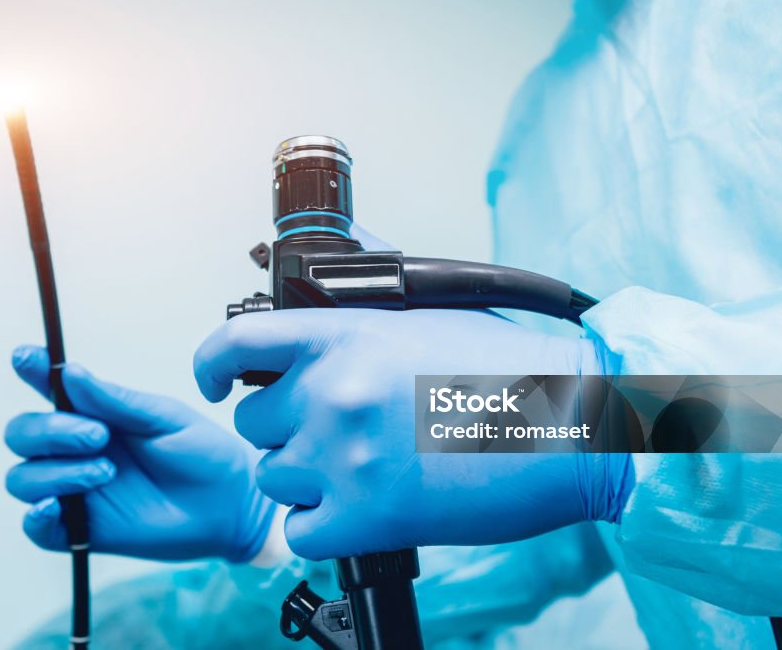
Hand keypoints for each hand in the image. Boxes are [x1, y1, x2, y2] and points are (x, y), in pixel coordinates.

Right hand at [5, 345, 274, 562]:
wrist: (232, 503)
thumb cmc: (202, 453)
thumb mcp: (163, 418)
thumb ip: (115, 400)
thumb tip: (69, 373)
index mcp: (93, 413)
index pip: (47, 387)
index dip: (30, 370)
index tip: (26, 358)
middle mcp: (74, 449)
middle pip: (21, 434)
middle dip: (50, 431)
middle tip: (99, 435)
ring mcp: (75, 489)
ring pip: (22, 479)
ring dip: (55, 472)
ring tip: (107, 470)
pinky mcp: (81, 530)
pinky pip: (37, 528)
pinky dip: (35, 517)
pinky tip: (56, 506)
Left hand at [194, 308, 632, 559]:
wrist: (573, 426)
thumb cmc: (510, 365)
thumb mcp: (429, 308)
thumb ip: (362, 289)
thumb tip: (330, 250)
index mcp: (342, 335)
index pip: (232, 344)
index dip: (208, 366)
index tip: (210, 381)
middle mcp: (331, 392)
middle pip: (253, 422)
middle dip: (286, 427)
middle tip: (339, 431)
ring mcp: (344, 458)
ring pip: (273, 476)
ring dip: (307, 477)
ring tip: (364, 468)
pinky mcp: (366, 518)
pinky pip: (298, 531)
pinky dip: (322, 526)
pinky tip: (362, 508)